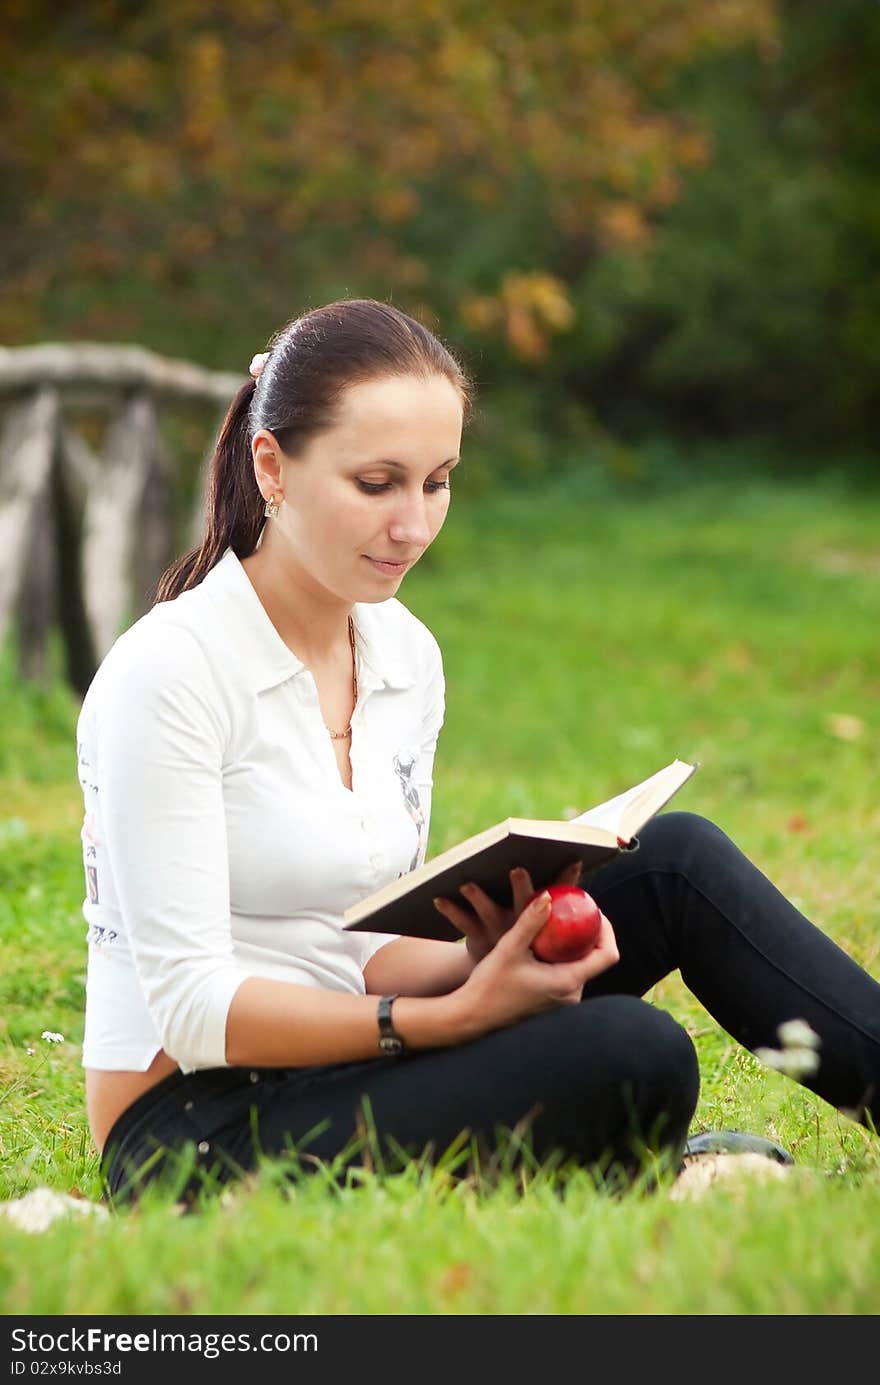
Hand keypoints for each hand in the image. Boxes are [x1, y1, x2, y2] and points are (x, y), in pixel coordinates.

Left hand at [433, 859, 584, 964]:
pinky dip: (450, 910)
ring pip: (487, 911)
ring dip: (477, 896)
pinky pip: (462, 922)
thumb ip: (553, 899)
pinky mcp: (476, 936)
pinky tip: (438, 898)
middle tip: (517, 869)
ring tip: (467, 883)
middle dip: (520, 885)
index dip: (567, 879)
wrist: (496, 978)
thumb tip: (574, 861)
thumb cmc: (523, 940)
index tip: (574, 860)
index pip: (556, 896)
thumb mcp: (540, 924)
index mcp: (539, 921)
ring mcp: (497, 931)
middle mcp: (520, 925)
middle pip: (523, 902)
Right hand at [450, 888, 619, 1040]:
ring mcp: (563, 1002)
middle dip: (588, 932)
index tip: (592, 910)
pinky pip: (568, 973)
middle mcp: (571, 996)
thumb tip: (549, 896)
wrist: (472, 1016)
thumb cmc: (489, 985)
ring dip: (574, 943)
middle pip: (595, 958)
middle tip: (574, 910)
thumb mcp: (509, 948)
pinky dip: (562, 956)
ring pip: (581, 965)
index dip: (606, 929)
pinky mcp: (553, 1002)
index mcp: (568, 982)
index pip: (607, 955)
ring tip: (559, 922)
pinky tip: (545, 942)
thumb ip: (530, 921)